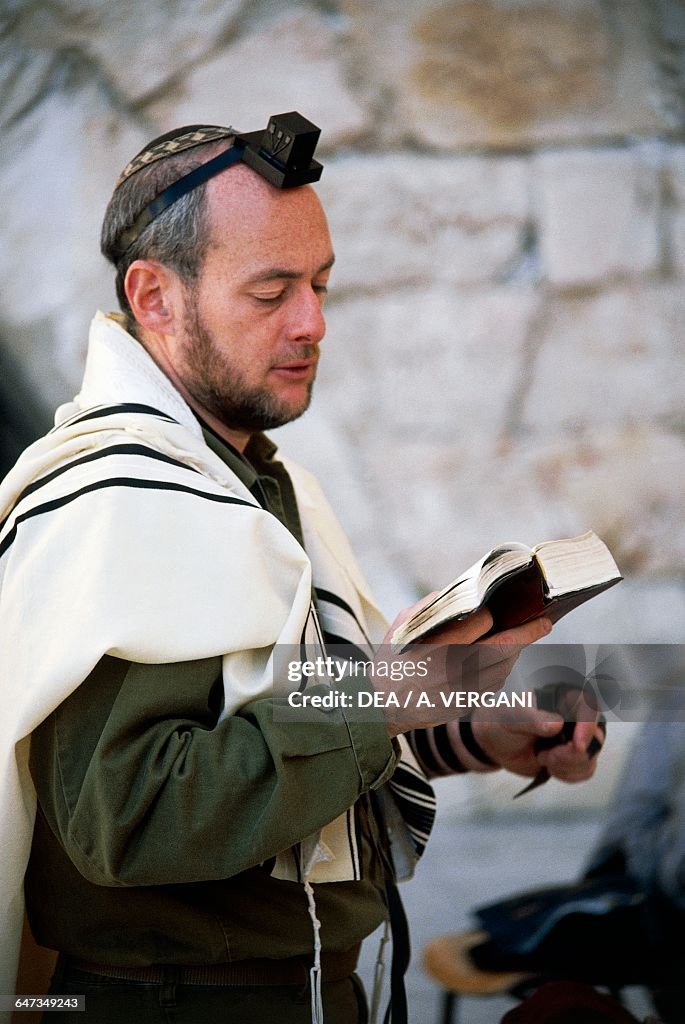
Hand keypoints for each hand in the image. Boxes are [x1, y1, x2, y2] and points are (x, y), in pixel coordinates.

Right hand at [375, 604, 551, 736]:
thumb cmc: (390, 664)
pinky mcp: (465, 704)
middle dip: (525, 634)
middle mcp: (452, 671)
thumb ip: (426, 609)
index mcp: (435, 648)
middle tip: (544, 622)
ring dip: (517, 652)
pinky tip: (507, 657)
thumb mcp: (400, 630)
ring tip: (528, 635)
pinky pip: (494, 684)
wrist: (380, 708)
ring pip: (502, 668)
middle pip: (500, 649)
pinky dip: (503, 669)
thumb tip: (451, 593)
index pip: (476, 626)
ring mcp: (461, 691)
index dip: (491, 616)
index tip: (496, 610)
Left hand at [467, 688, 604, 782]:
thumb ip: (532, 719)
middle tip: (546, 757)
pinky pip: (585, 770)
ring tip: (541, 758)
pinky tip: (548, 767)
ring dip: (567, 766)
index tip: (576, 745)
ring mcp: (576, 738)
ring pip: (590, 757)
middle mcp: (575, 716)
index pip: (589, 706)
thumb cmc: (502, 720)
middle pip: (594, 737)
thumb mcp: (511, 716)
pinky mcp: (573, 757)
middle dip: (572, 755)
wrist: (495, 743)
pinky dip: (568, 775)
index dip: (588, 726)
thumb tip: (557, 724)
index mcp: (562, 697)